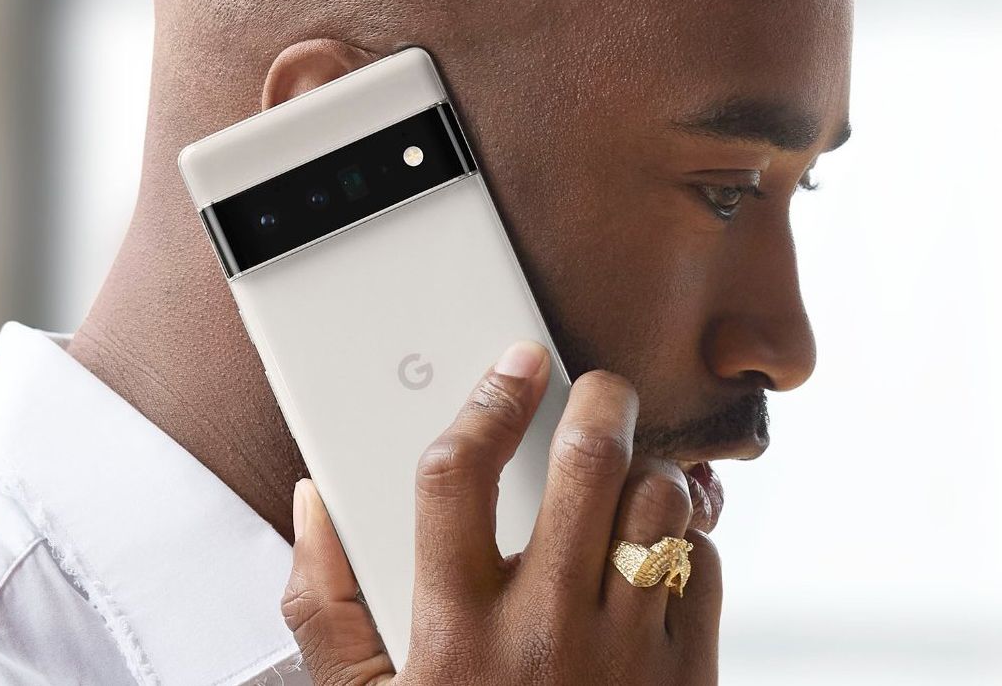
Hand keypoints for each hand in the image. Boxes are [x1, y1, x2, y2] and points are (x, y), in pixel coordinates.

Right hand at [281, 340, 721, 683]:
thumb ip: (322, 604)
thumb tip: (315, 503)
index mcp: (452, 627)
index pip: (456, 475)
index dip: (485, 402)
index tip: (511, 364)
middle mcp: (542, 630)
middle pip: (586, 464)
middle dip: (597, 401)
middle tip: (594, 391)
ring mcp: (625, 652)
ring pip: (659, 503)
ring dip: (647, 472)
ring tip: (625, 476)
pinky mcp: (688, 677)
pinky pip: (704, 564)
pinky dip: (688, 538)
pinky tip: (655, 549)